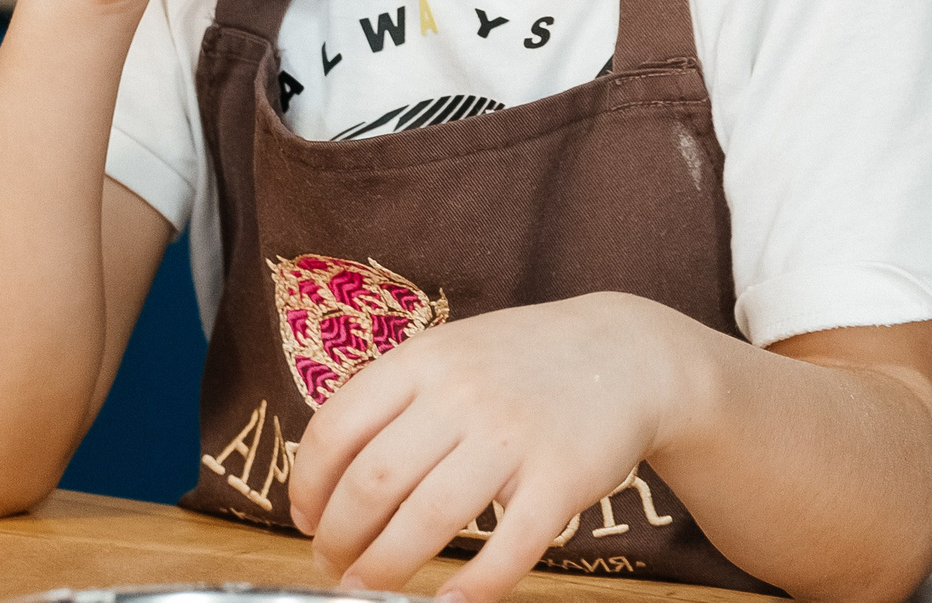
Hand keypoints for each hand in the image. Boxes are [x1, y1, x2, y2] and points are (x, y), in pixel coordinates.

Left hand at [288, 293, 689, 602]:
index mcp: (424, 359)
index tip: (306, 520)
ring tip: (368, 590)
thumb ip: (396, 397)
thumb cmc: (522, 361)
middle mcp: (463, 393)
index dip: (309, 485)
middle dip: (341, 538)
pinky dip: (473, 585)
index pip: (339, 427)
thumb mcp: (451, 352)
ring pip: (430, 517)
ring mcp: (514, 435)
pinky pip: (510, 546)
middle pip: (375, 480)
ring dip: (386, 567)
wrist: (625, 352)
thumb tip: (326, 472)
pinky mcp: (562, 477)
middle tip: (334, 566)